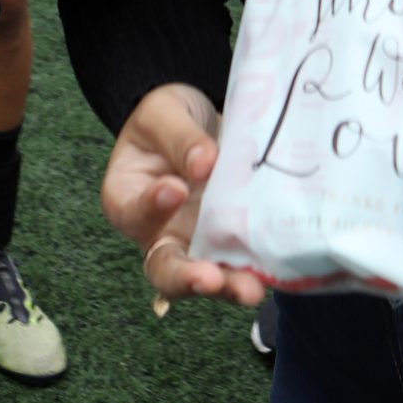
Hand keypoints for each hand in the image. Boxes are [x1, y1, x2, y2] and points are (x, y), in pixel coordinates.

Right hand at [103, 85, 266, 309]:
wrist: (200, 122)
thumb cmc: (168, 119)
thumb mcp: (163, 113)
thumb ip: (179, 136)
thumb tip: (204, 164)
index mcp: (127, 198)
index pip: (132, 212)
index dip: (151, 207)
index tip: (176, 188)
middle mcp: (158, 232)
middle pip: (163, 268)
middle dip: (187, 279)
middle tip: (208, 278)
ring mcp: (195, 243)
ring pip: (206, 278)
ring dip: (228, 286)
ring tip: (250, 289)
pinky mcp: (229, 244)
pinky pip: (240, 264)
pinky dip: (256, 269)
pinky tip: (275, 267)